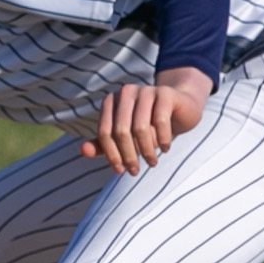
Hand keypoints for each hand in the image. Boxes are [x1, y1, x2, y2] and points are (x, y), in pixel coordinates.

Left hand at [80, 69, 212, 175]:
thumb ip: (103, 144)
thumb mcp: (126, 136)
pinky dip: (163, 139)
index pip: (104, 132)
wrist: (181, 107)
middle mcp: (125, 93)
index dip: (111, 154)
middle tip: (135, 172)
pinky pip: (161, 121)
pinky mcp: (165, 93)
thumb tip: (82, 151)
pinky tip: (166, 148)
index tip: (119, 171)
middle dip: (128, 156)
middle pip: (121, 131)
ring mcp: (145, 90)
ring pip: (141, 128)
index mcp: (111, 101)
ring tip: (152, 163)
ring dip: (147, 151)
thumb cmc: (149, 125)